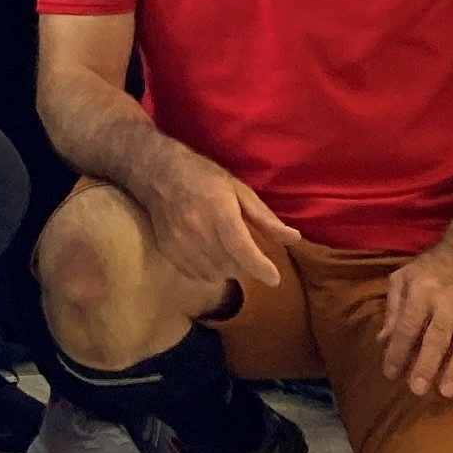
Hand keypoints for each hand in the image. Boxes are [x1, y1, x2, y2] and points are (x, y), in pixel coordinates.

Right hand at [122, 146, 297, 296]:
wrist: (157, 173)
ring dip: (228, 270)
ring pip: (214, 274)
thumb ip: (265, 218)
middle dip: (246, 265)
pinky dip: (209, 272)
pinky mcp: (168, 252)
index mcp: (219, 212)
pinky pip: (195, 275)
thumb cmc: (203, 177)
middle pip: (231, 266)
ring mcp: (180, 244)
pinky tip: (211, 258)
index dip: (261, 267)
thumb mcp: (239, 189)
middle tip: (247, 252)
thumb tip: (294, 238)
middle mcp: (198, 231)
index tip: (275, 278)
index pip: (242, 248)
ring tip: (228, 254)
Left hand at [377, 228, 452, 398]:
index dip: (397, 352)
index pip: (407, 327)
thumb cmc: (432, 267)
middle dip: (427, 365)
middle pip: (437, 338)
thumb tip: (383, 340)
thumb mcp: (404, 277)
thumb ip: (393, 308)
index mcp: (422, 291)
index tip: (390, 374)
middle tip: (417, 390)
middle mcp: (448, 302)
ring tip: (447, 391)